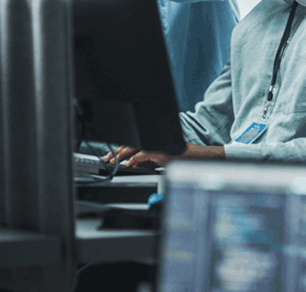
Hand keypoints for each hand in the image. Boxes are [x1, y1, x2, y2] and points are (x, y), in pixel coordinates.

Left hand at [100, 143, 224, 167]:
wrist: (200, 158)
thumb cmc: (183, 159)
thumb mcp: (161, 160)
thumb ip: (147, 161)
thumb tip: (131, 164)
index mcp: (153, 140)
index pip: (132, 142)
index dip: (118, 149)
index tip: (108, 155)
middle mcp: (154, 140)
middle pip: (130, 143)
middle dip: (115, 152)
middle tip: (105, 159)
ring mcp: (158, 144)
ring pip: (135, 146)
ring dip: (121, 154)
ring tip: (111, 161)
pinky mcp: (162, 151)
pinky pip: (145, 154)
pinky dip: (134, 160)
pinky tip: (127, 164)